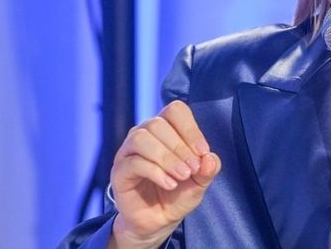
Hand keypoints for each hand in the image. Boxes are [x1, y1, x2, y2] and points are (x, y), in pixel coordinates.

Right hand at [108, 100, 221, 248]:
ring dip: (167, 157)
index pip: (175, 110)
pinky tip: (170, 184)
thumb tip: (210, 157)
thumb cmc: (178, 194)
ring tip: (182, 175)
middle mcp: (143, 135)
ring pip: (142, 139)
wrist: (159, 220)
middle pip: (157, 123)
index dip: (190, 128)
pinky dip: (156, 172)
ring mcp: (128, 152)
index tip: (203, 151)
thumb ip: (209, 168)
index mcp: (165, 129)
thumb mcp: (200, 181)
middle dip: (180, 147)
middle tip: (192, 169)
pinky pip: (134, 163)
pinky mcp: (119, 172)